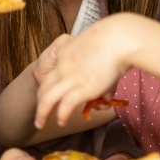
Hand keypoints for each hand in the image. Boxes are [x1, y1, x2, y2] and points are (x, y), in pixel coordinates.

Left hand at [36, 14, 139, 128]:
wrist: (121, 36)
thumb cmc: (115, 39)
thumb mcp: (97, 46)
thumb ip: (96, 67)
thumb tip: (104, 94)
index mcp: (65, 51)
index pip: (49, 73)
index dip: (46, 88)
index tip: (48, 97)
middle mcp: (64, 65)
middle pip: (44, 88)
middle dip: (40, 105)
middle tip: (39, 116)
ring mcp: (72, 76)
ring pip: (47, 99)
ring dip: (42, 113)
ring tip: (40, 123)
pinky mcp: (84, 87)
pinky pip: (65, 105)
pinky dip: (62, 115)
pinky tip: (61, 121)